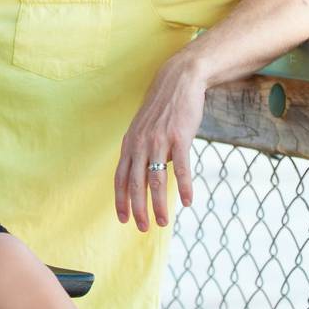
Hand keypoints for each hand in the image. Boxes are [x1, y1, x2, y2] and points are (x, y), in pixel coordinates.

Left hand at [114, 57, 205, 230]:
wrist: (179, 80)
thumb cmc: (163, 107)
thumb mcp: (144, 128)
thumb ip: (142, 150)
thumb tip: (148, 175)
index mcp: (130, 143)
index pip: (120, 177)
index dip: (120, 200)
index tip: (123, 219)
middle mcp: (141, 143)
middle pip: (135, 183)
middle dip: (138, 208)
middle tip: (143, 228)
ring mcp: (160, 140)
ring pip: (157, 180)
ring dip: (159, 204)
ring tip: (163, 222)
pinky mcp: (180, 137)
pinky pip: (182, 168)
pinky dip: (185, 187)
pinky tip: (188, 201)